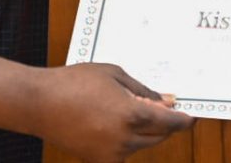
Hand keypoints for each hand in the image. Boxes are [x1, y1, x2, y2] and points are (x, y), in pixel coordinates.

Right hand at [32, 63, 193, 162]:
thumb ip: (143, 91)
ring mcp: (111, 153)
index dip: (184, 120)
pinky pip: (123, 151)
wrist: (39, 103)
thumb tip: (167, 102)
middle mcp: (124, 139)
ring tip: (127, 108)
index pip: (170, 123)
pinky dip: (126, 139)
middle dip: (165, 124)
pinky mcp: (99, 160)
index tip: (191, 115)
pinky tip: (114, 121)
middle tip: (163, 108)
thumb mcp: (114, 75)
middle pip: (159, 136)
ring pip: (141, 144)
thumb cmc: (75, 82)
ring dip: (144, 131)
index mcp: (131, 115)